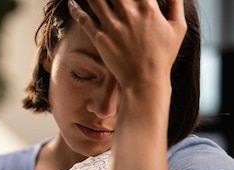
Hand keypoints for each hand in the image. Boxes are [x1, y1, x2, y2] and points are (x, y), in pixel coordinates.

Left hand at [69, 0, 186, 90]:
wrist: (144, 81)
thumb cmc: (163, 56)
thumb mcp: (178, 27)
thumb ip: (176, 3)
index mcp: (148, 8)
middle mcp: (128, 13)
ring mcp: (112, 26)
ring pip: (96, 0)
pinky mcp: (100, 38)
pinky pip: (84, 20)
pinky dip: (76, 9)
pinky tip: (72, 2)